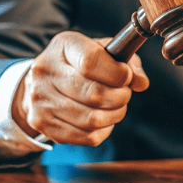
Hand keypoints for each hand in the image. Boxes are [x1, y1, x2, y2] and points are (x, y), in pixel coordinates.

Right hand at [11, 31, 148, 145]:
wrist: (41, 82)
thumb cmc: (80, 64)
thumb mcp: (104, 51)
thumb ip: (128, 62)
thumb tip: (141, 83)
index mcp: (63, 46)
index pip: (92, 61)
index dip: (117, 73)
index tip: (127, 77)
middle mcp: (46, 72)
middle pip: (94, 94)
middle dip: (120, 97)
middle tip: (124, 94)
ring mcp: (42, 100)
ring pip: (93, 119)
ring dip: (114, 115)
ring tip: (116, 106)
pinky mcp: (44, 124)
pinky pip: (87, 136)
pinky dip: (104, 130)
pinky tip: (104, 119)